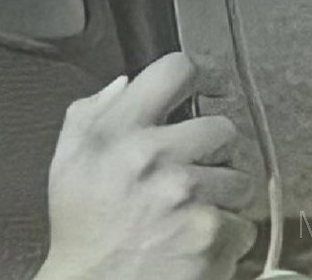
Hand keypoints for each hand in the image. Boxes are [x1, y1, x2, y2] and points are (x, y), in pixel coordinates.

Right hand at [36, 52, 256, 279]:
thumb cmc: (81, 227)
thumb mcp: (69, 160)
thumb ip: (92, 111)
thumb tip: (127, 81)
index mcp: (120, 130)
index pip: (176, 70)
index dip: (200, 74)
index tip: (209, 88)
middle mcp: (154, 156)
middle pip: (222, 127)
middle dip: (214, 151)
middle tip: (195, 170)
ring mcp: (186, 197)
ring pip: (239, 178)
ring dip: (222, 195)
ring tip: (193, 211)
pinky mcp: (209, 236)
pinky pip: (243, 223)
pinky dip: (226, 236)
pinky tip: (196, 242)